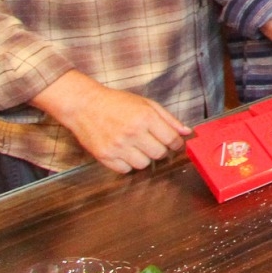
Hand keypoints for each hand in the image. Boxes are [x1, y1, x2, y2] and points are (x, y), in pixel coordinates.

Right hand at [33, 70, 191, 173]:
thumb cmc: (116, 103)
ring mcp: (117, 146)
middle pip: (159, 154)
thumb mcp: (146, 103)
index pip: (171, 139)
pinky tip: (125, 152)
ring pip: (144, 165)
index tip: (175, 144)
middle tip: (154, 143)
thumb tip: (187, 132)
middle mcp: (132, 133)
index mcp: (145, 117)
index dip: (177, 144)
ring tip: (137, 146)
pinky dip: (128, 164)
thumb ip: (168, 118)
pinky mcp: (105, 156)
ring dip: (144, 158)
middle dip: (161, 150)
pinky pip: (126, 170)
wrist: (84, 105)